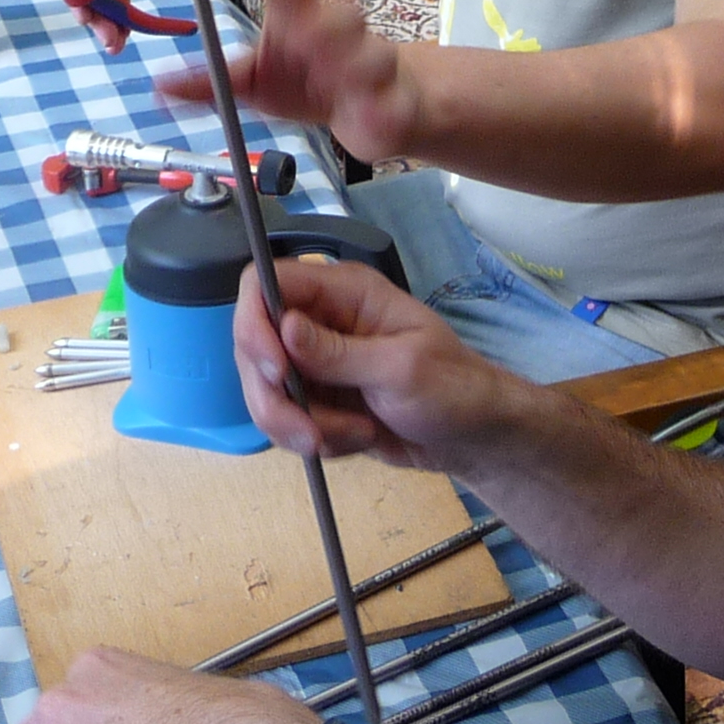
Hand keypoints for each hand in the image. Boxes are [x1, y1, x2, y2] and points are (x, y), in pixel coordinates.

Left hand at [160, 0, 423, 158]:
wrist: (368, 108)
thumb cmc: (306, 82)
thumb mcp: (252, 81)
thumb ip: (209, 83)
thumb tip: (159, 87)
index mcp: (303, 21)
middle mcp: (339, 38)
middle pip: (340, 14)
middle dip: (319, 23)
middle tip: (296, 34)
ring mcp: (369, 69)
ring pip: (373, 54)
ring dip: (356, 62)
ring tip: (335, 74)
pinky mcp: (390, 104)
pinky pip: (393, 102)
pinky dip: (385, 108)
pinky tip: (376, 114)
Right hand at [234, 251, 514, 472]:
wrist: (471, 437)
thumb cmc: (452, 387)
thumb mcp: (402, 367)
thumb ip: (339, 352)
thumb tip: (283, 327)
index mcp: (343, 293)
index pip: (266, 284)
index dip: (253, 322)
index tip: (274, 370)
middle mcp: (319, 322)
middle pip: (252, 347)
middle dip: (275, 397)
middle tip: (312, 431)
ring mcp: (313, 364)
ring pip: (264, 391)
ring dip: (299, 426)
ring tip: (356, 435)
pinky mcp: (316, 402)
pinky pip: (285, 422)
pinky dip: (314, 439)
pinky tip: (358, 439)